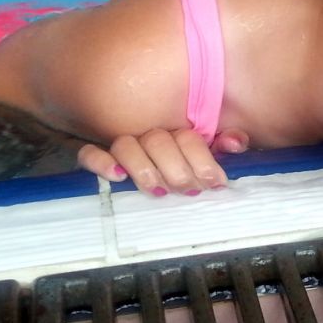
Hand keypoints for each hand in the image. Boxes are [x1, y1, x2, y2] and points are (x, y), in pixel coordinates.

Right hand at [77, 126, 248, 194]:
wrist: (141, 166)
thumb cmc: (188, 163)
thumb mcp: (210, 153)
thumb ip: (226, 142)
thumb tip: (235, 142)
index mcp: (176, 130)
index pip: (186, 136)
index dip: (203, 161)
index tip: (216, 183)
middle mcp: (147, 133)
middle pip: (157, 141)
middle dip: (177, 171)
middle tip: (190, 192)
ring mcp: (121, 144)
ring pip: (126, 146)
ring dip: (145, 171)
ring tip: (160, 191)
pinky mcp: (96, 156)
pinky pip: (88, 153)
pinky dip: (100, 163)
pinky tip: (117, 177)